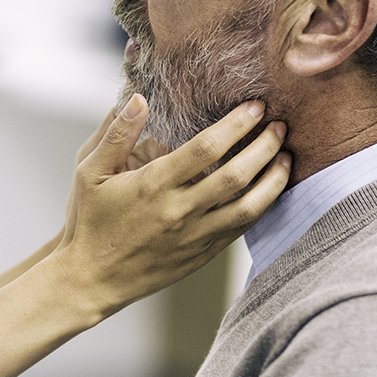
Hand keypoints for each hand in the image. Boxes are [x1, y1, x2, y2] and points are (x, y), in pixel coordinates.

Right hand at [54, 94, 289, 315]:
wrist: (92, 279)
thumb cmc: (90, 221)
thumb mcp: (89, 172)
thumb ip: (115, 133)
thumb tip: (139, 98)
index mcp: (153, 185)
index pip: (205, 148)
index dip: (235, 125)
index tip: (254, 107)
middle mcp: (179, 211)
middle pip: (236, 175)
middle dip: (264, 146)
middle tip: (279, 125)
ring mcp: (194, 236)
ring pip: (249, 207)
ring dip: (274, 180)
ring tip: (287, 157)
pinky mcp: (202, 255)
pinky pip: (241, 230)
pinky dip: (262, 208)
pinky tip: (270, 190)